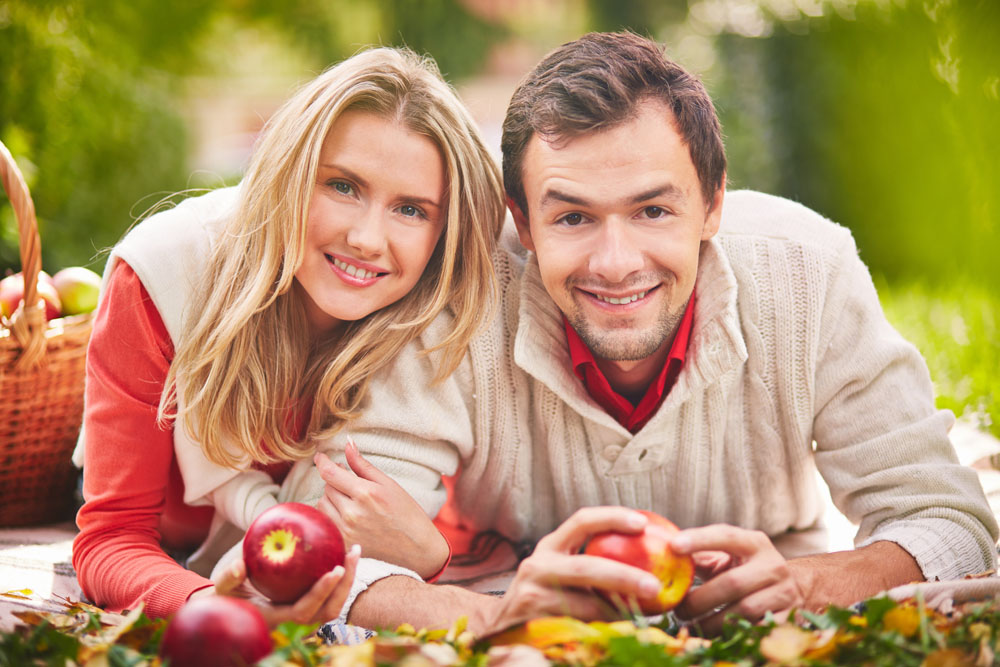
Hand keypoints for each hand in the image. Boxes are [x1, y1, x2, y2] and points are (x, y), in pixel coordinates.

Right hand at [191, 543, 360, 627]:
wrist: (231, 611)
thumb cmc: (226, 598)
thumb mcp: (222, 588)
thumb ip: (228, 577)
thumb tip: (241, 565)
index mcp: (275, 619)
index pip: (304, 611)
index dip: (321, 593)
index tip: (334, 571)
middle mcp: (293, 624)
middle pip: (328, 611)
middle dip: (345, 585)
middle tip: (351, 554)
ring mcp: (303, 619)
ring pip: (334, 607)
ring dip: (348, 581)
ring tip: (353, 551)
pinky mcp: (309, 610)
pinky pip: (330, 598)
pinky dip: (341, 580)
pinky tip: (343, 554)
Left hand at [314, 439, 448, 578]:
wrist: (417, 548)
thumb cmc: (407, 513)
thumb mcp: (389, 484)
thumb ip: (363, 465)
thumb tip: (347, 443)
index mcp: (366, 494)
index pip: (330, 473)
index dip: (322, 462)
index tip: (320, 457)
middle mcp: (353, 513)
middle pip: (326, 488)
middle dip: (335, 482)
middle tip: (350, 484)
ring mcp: (346, 531)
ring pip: (322, 505)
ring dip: (330, 499)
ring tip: (348, 500)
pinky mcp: (344, 545)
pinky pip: (324, 523)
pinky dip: (329, 516)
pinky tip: (344, 515)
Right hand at [477, 507, 666, 633]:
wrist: (499, 627)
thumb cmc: (546, 595)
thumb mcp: (561, 570)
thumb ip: (593, 561)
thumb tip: (651, 559)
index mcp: (550, 547)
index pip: (581, 521)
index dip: (612, 518)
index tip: (643, 524)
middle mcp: (537, 566)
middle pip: (586, 567)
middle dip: (624, 576)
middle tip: (654, 586)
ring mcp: (532, 597)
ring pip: (585, 607)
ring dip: (617, 614)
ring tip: (643, 618)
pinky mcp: (532, 626)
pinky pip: (577, 630)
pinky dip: (601, 633)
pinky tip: (619, 635)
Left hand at [669, 524, 804, 634]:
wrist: (791, 588)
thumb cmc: (746, 570)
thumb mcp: (728, 557)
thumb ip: (700, 555)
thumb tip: (664, 554)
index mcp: (755, 543)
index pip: (726, 536)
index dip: (700, 539)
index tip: (674, 546)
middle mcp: (773, 565)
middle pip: (732, 583)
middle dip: (700, 600)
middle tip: (678, 610)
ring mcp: (785, 593)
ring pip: (744, 611)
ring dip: (712, 622)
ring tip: (692, 626)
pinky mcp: (790, 619)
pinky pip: (758, 631)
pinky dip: (734, 636)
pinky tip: (715, 637)